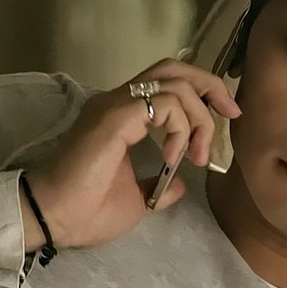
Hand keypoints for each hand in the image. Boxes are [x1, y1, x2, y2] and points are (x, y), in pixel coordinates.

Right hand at [23, 59, 240, 248]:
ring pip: (175, 84)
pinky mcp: (116, 116)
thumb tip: (180, 184)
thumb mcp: (137, 199)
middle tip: (231, 113)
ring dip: (199, 118)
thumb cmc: (88, 211)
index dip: (203, 91)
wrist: (55, 219)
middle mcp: (118, 101)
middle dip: (211, 85)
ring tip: (196, 156)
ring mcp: (115, 105)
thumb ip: (158, 186)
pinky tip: (175, 156)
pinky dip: (181, 127)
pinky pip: (164, 103)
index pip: (168, 81)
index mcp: (122, 115)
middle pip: (175, 68)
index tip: (227, 116)